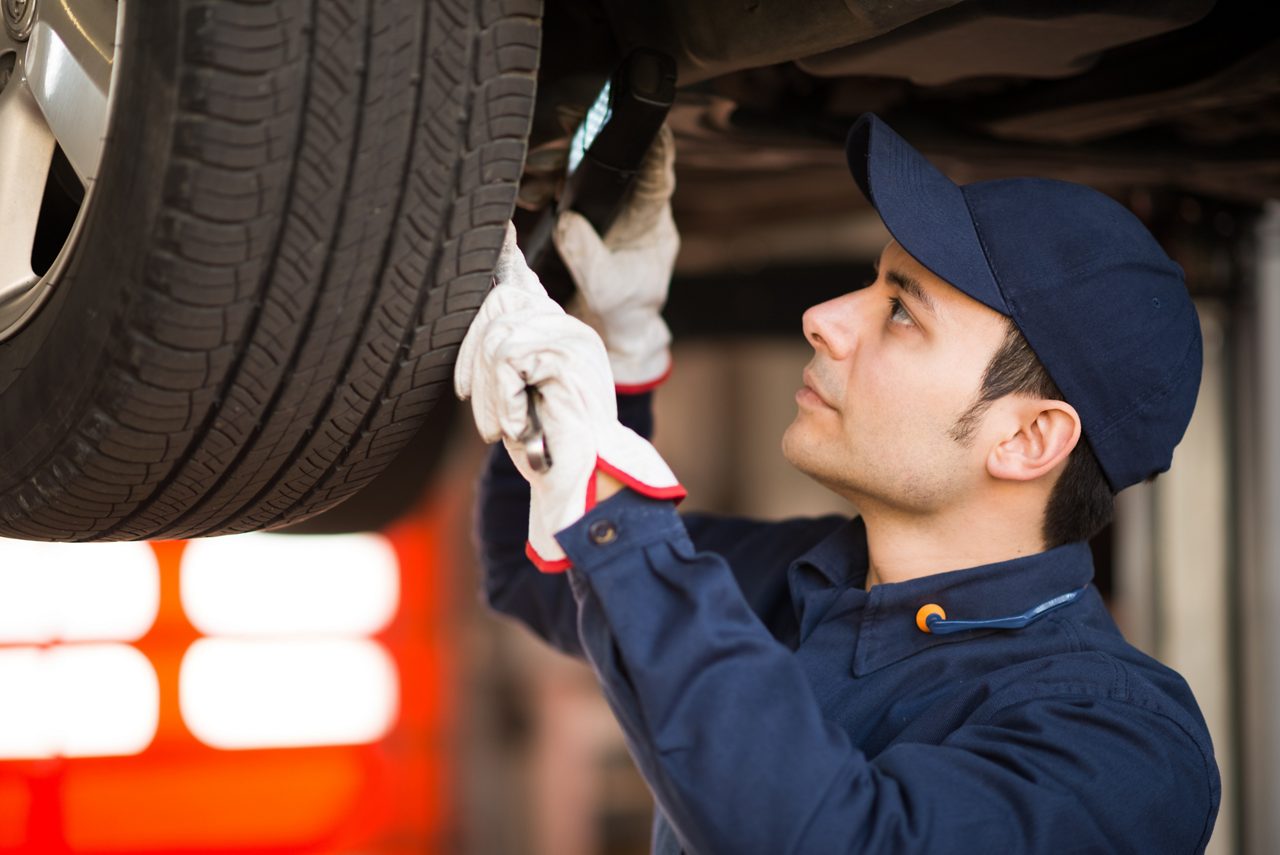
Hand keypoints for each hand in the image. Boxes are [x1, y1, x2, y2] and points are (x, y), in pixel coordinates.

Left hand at [456, 224, 684, 570]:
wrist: (582, 483)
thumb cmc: (548, 444)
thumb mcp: (519, 392)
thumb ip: (504, 355)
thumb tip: (482, 320)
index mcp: (558, 331)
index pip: (523, 279)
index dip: (504, 253)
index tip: (496, 229)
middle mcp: (568, 326)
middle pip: (496, 302)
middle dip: (472, 360)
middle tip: (482, 414)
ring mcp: (572, 338)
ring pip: (497, 336)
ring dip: (491, 393)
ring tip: (508, 427)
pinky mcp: (568, 355)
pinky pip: (509, 357)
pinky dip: (505, 398)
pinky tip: (522, 424)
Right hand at [553, 125, 678, 391]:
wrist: (608, 334)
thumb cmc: (620, 314)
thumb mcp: (606, 290)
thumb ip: (588, 258)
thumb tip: (567, 221)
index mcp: (651, 221)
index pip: (657, 174)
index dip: (650, 144)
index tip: (635, 121)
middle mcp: (632, 208)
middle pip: (615, 161)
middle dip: (585, 145)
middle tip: (556, 138)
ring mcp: (607, 210)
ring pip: (586, 171)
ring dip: (559, 163)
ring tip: (534, 169)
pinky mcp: (583, 216)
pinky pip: (565, 189)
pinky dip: (545, 184)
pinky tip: (528, 191)